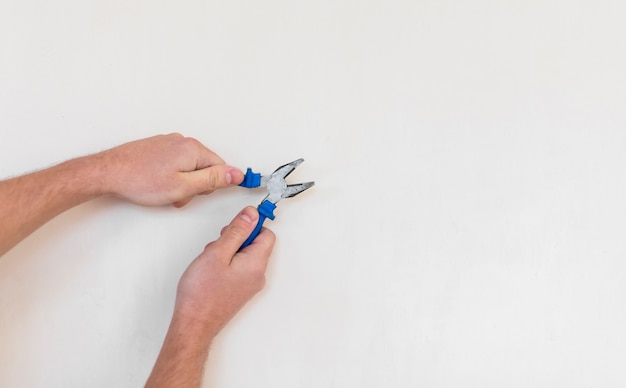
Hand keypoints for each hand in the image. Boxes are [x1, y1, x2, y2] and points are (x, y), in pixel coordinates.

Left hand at [98, 133, 243, 206]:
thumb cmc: (140, 180)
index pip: (221, 167)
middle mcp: (182, 141)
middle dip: (195, 185)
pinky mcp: (157, 147)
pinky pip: (175, 163)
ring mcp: (169, 142)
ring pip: (189, 166)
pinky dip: (170, 175)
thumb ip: (213, 180)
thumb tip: (236, 174)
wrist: (107, 173)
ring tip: (164, 191)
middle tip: (178, 195)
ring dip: (182, 182)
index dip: (213, 185)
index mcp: (193, 149)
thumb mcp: (183, 187)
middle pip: (205, 166)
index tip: (202, 193)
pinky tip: (157, 183)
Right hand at [146, 207, 275, 386]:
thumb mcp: (218, 252)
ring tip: (210, 260)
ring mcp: (249, 285)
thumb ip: (237, 231)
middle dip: (236, 238)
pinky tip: (211, 270)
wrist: (194, 324)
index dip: (251, 225)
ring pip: (245, 255)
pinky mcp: (240, 291)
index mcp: (256, 264)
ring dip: (228, 251)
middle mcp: (257, 275)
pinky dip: (226, 263)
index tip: (236, 224)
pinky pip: (239, 268)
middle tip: (217, 245)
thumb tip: (252, 215)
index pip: (266, 234)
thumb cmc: (202, 293)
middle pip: (255, 244)